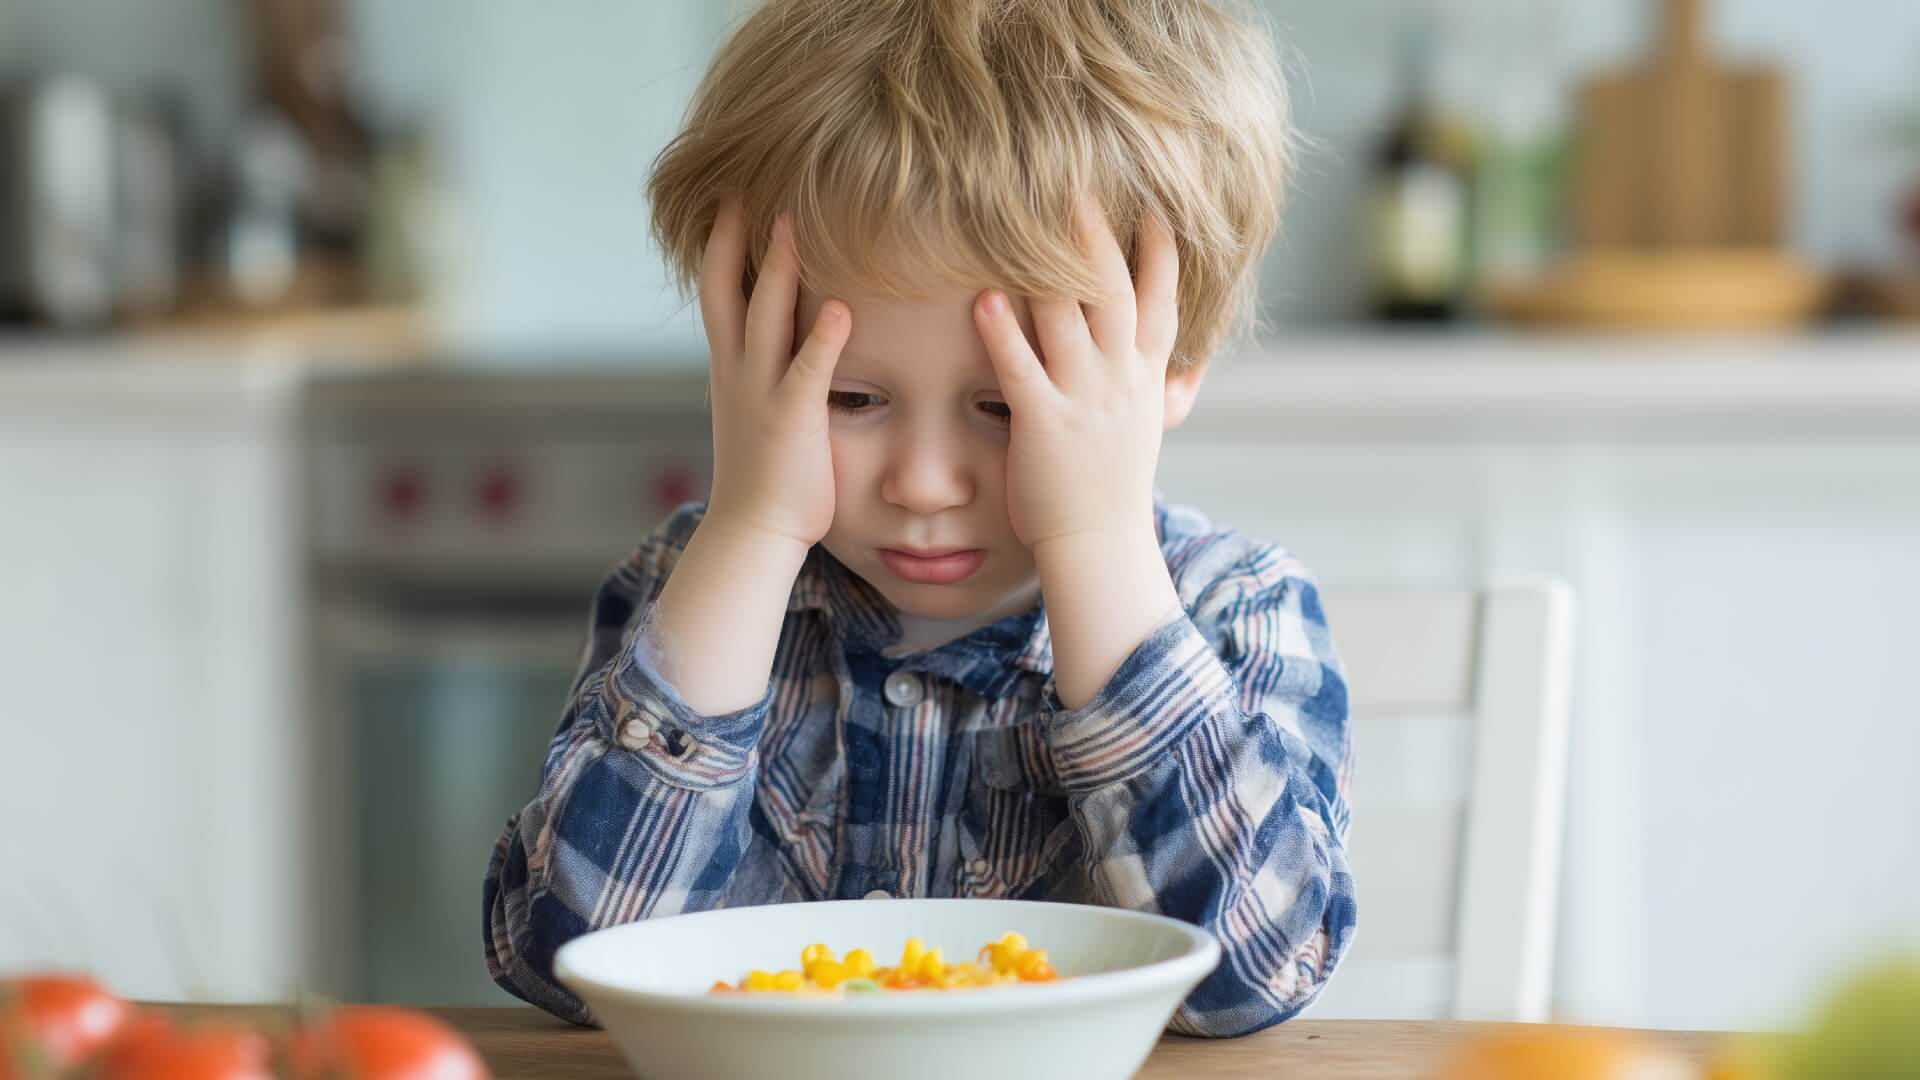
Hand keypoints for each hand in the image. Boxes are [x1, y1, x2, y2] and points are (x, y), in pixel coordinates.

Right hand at [698, 199, 851, 548]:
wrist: (752, 531)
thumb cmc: (765, 475)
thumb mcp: (756, 409)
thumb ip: (767, 370)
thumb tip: (778, 342)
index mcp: (729, 365)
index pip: (716, 288)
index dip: (720, 241)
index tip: (729, 198)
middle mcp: (736, 370)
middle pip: (726, 286)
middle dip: (734, 234)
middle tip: (744, 184)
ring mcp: (761, 392)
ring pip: (763, 315)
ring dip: (778, 266)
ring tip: (793, 219)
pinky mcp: (792, 419)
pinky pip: (808, 370)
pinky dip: (822, 337)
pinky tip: (840, 306)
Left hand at [971, 200, 1177, 549]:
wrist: (1100, 545)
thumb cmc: (1112, 485)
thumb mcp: (1144, 423)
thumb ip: (1149, 379)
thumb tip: (1170, 354)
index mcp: (1145, 377)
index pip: (1160, 302)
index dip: (1159, 253)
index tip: (1154, 206)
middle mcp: (1120, 380)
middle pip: (1112, 293)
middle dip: (1097, 238)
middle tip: (1079, 186)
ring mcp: (1084, 401)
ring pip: (1068, 320)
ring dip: (1048, 268)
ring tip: (1029, 218)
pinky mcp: (1044, 425)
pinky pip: (1021, 369)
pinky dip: (1003, 332)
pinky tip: (984, 298)